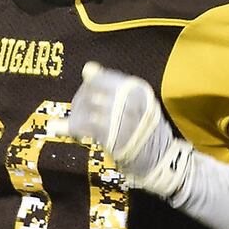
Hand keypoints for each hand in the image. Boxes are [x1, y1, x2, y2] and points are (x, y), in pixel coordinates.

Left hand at [67, 62, 193, 199]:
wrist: (160, 161)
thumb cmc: (145, 132)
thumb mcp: (136, 103)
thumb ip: (113, 86)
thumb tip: (88, 68)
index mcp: (137, 88)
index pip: (100, 78)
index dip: (87, 87)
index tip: (85, 97)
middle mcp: (129, 99)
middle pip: (90, 92)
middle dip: (79, 103)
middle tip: (77, 114)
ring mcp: (121, 117)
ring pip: (85, 108)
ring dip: (75, 116)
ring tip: (74, 125)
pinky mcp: (112, 135)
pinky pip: (84, 126)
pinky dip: (70, 128)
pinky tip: (68, 132)